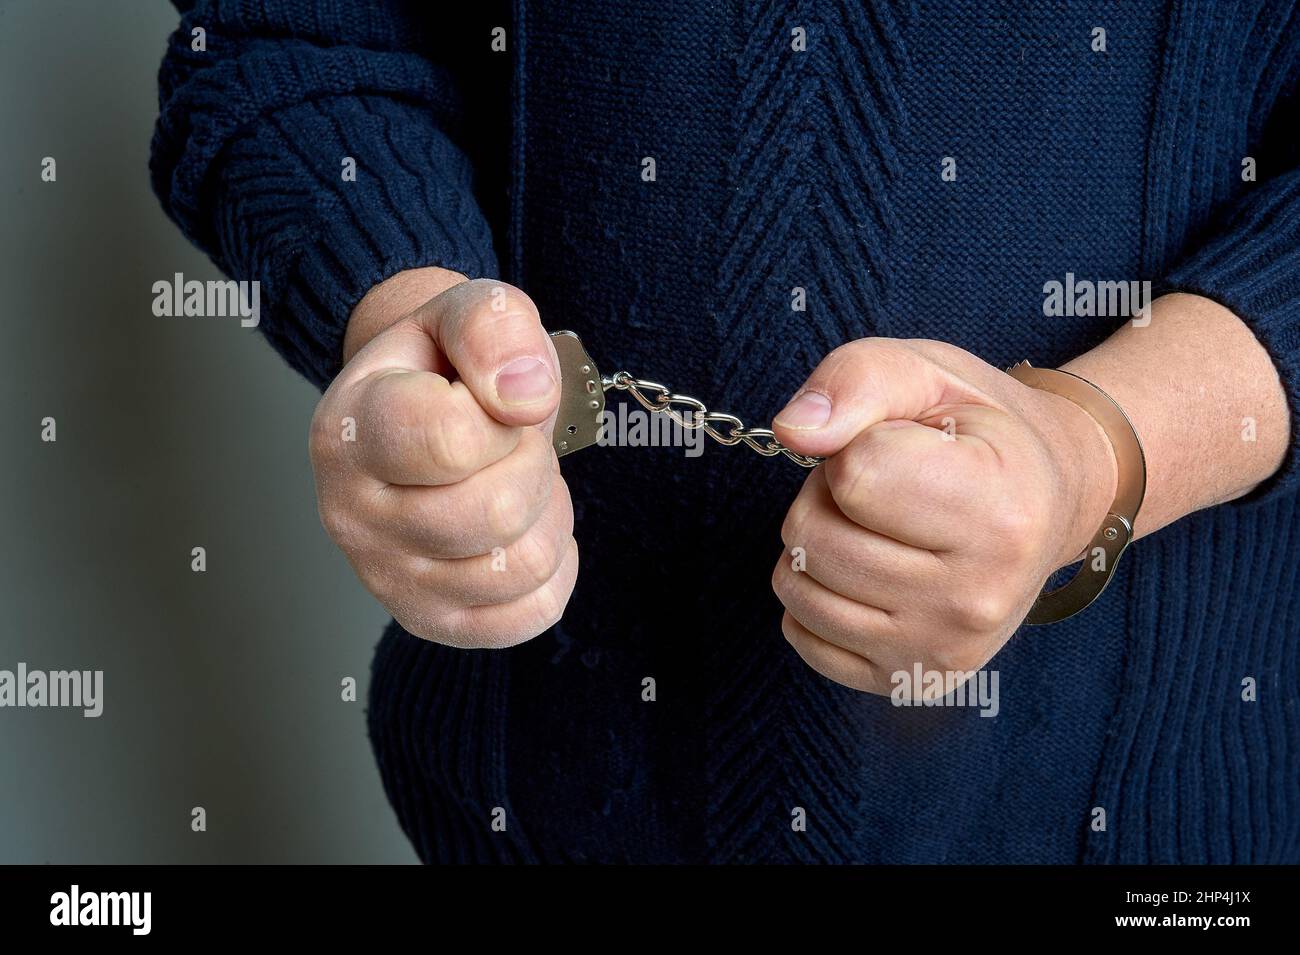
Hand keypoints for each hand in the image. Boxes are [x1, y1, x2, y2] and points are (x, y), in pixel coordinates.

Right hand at [310, 274, 576, 647]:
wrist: (421, 412)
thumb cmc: (444, 365)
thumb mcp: (464, 313)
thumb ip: (492, 328)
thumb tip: (526, 395)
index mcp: (349, 430)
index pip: (451, 440)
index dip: (504, 416)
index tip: (492, 401)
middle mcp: (351, 514)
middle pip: (498, 513)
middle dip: (533, 465)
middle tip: (511, 442)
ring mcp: (387, 577)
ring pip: (522, 566)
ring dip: (548, 513)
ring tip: (515, 479)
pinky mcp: (431, 620)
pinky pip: (534, 612)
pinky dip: (554, 567)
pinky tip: (522, 529)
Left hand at [770, 338, 1116, 694]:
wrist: (1046, 503)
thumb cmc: (977, 432)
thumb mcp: (928, 372)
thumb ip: (858, 381)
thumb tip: (794, 430)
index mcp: (1000, 513)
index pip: (855, 475)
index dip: (856, 447)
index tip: (902, 448)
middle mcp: (978, 599)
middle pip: (814, 538)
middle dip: (826, 496)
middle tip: (882, 489)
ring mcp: (942, 649)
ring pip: (799, 588)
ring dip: (817, 543)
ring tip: (876, 526)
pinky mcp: (907, 680)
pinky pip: (802, 636)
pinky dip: (816, 596)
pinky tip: (867, 573)